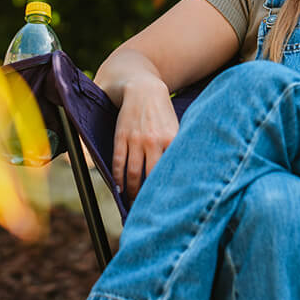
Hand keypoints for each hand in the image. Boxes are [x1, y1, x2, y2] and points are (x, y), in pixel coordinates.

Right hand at [111, 77, 177, 200]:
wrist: (143, 88)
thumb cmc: (163, 113)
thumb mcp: (176, 128)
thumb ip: (176, 149)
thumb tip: (182, 175)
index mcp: (172, 140)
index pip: (169, 172)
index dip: (167, 190)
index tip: (166, 205)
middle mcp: (154, 141)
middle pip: (150, 177)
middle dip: (148, 196)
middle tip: (147, 211)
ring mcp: (136, 139)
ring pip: (133, 173)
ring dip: (131, 191)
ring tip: (131, 204)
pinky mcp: (121, 136)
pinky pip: (118, 162)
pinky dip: (117, 178)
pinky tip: (118, 189)